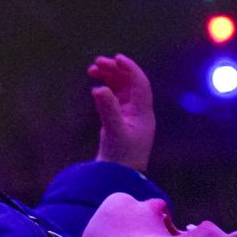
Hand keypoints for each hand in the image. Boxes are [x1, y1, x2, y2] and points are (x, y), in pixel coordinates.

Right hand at [88, 54, 154, 171]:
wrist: (119, 178)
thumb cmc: (120, 158)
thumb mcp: (113, 132)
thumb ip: (107, 109)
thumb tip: (99, 88)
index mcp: (143, 113)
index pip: (140, 84)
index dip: (130, 69)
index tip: (116, 58)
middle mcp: (139, 112)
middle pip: (130, 83)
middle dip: (115, 70)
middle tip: (97, 63)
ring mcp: (130, 116)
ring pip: (122, 89)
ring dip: (110, 77)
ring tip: (92, 70)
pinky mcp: (120, 121)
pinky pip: (115, 98)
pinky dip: (106, 89)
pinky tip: (95, 87)